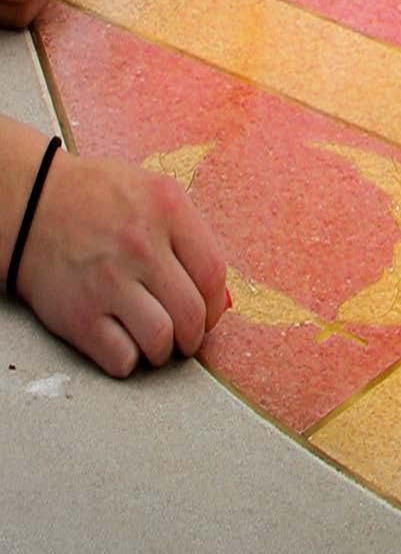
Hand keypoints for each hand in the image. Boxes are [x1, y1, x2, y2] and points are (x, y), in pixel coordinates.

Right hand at [14, 150, 228, 377]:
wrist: (29, 202)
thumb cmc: (96, 199)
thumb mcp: (154, 193)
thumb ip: (191, 235)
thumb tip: (218, 296)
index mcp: (166, 210)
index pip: (213, 274)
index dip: (216, 305)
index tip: (209, 313)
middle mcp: (140, 246)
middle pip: (191, 313)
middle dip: (195, 335)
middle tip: (186, 336)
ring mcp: (107, 281)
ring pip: (160, 340)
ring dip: (163, 350)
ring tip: (156, 342)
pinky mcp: (77, 314)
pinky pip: (121, 357)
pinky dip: (128, 360)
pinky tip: (124, 345)